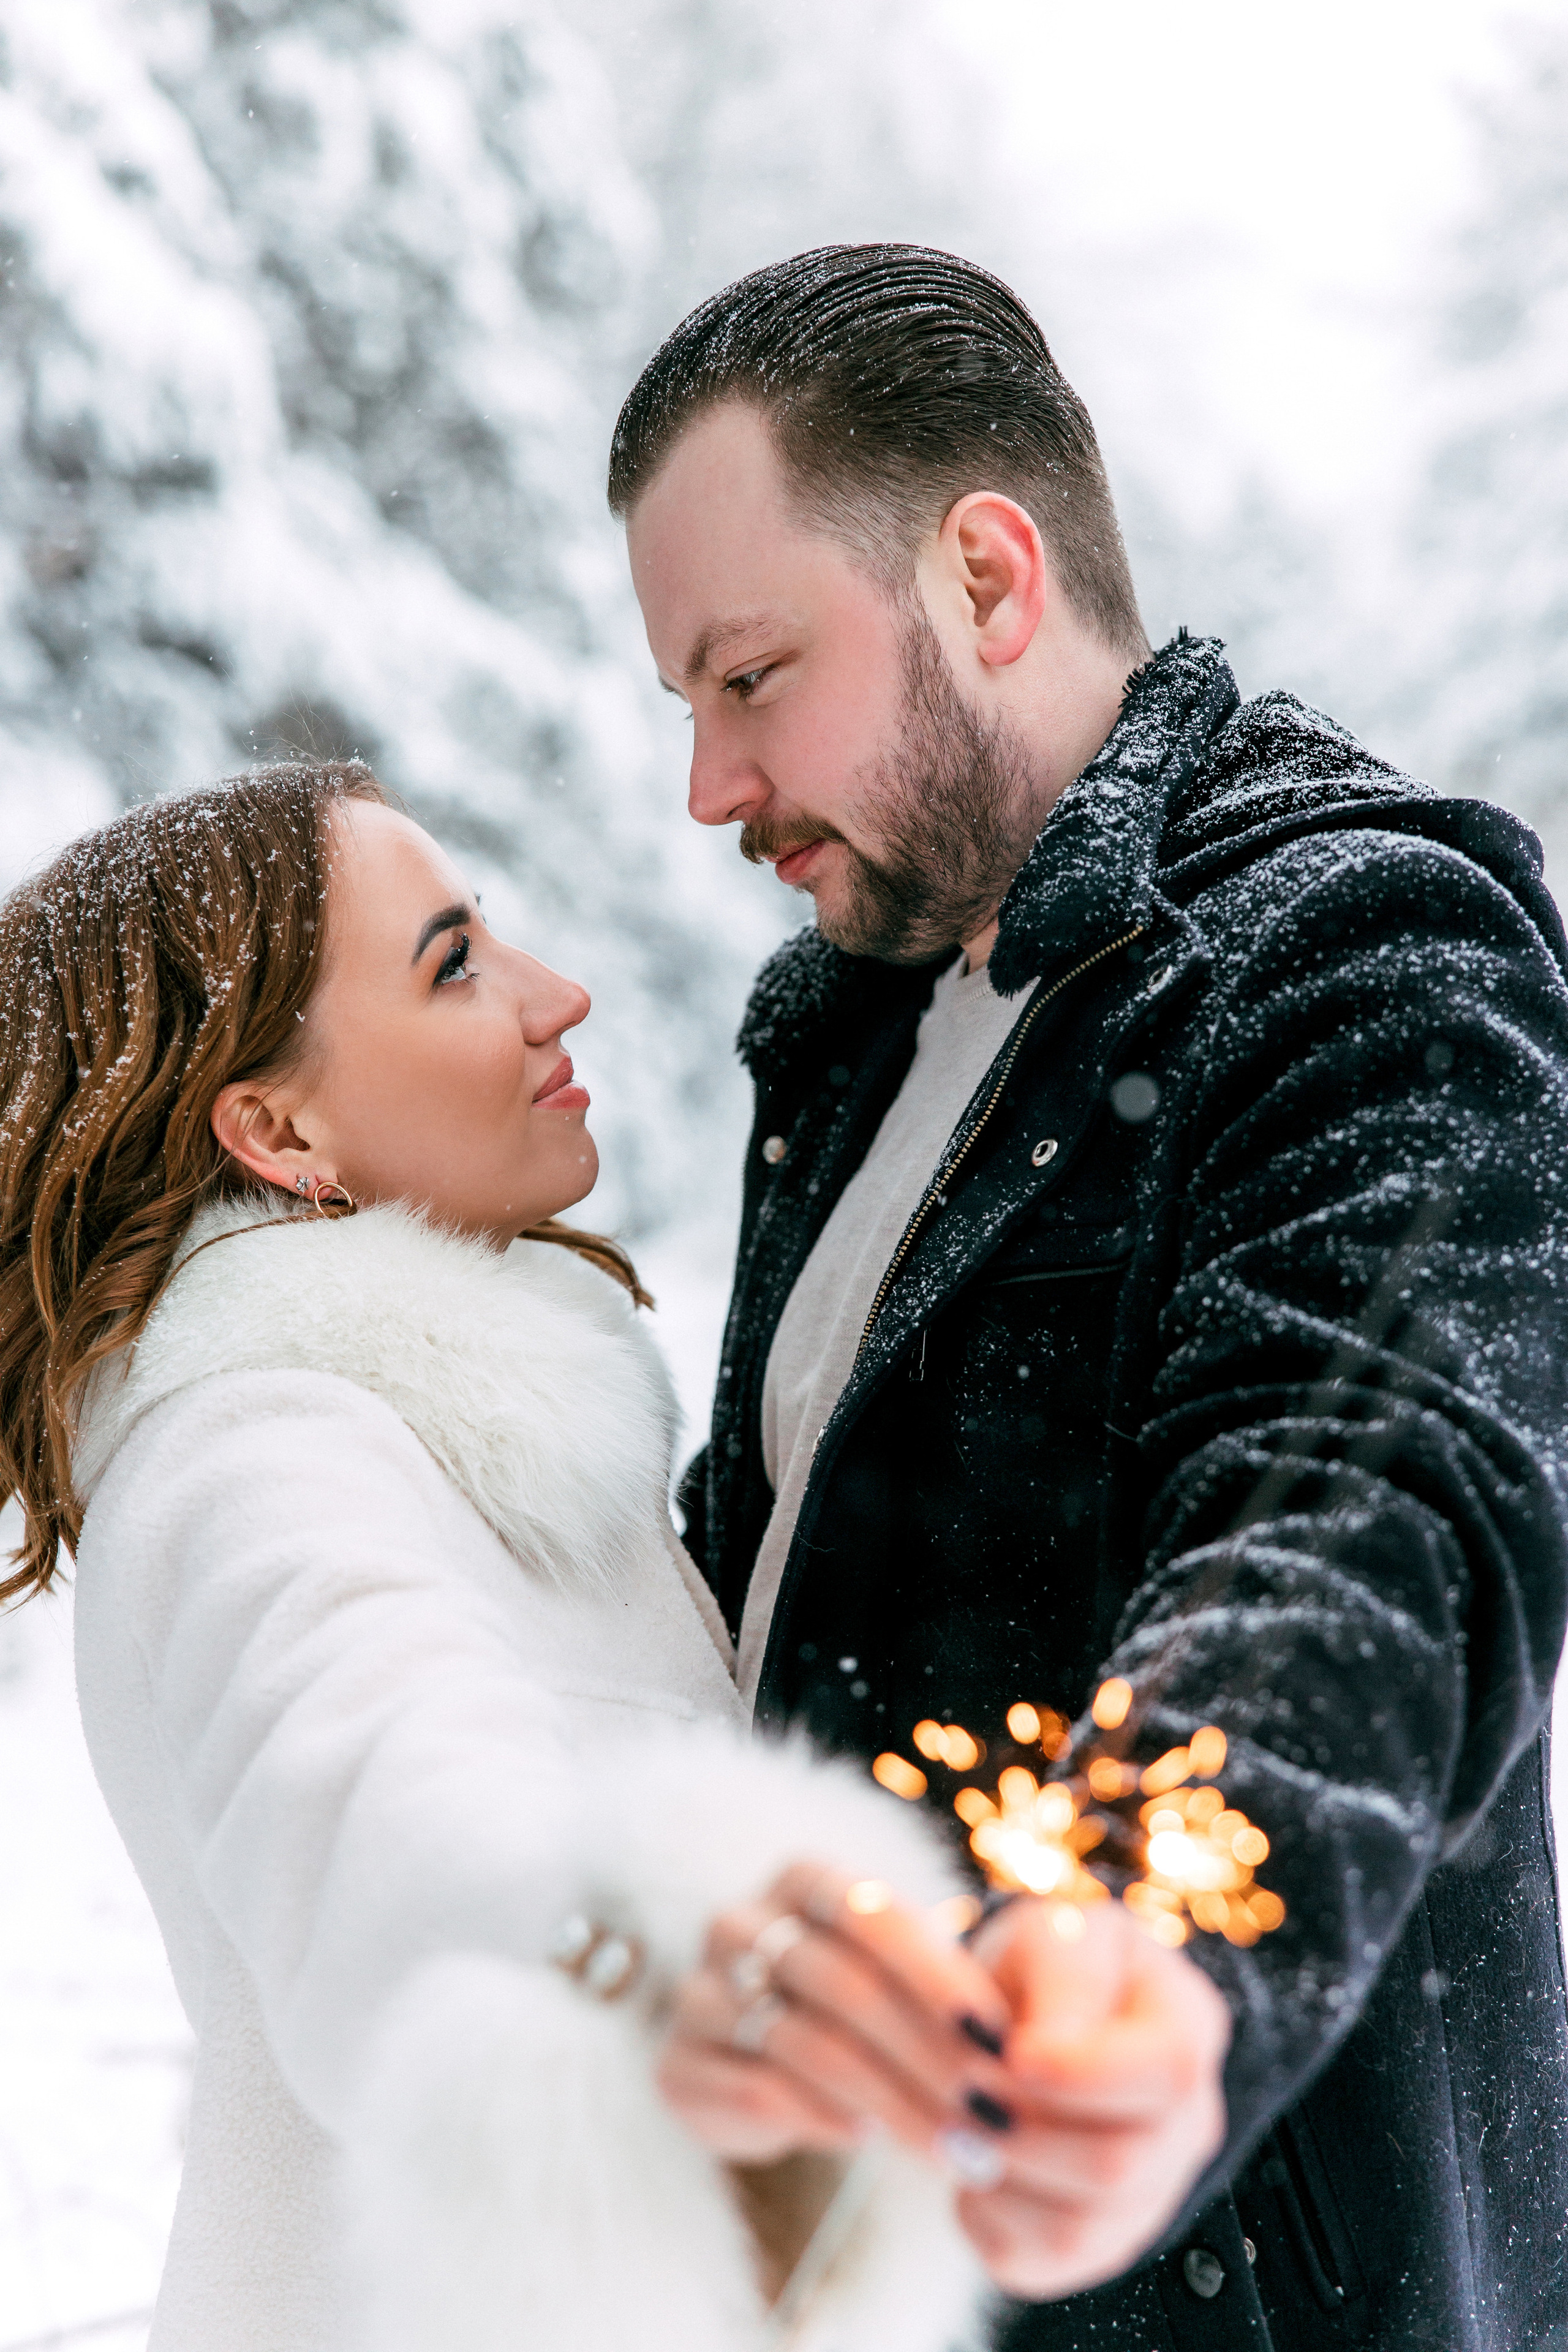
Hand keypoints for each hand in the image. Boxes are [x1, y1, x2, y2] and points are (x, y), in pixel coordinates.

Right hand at [657, 1861, 1016, 2165]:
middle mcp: (740, 1922)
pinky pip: (758, 2091)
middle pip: (843, 1985)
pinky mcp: (678, 2066)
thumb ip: (947, 1993)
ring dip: (893, 2103)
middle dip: (928, 2055)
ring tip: (954, 2148)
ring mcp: (699, 1992)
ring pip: (807, 2045)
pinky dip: (822, 2118)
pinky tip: (867, 2141)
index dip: (937, 1975)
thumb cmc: (861, 2008)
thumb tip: (1012, 2051)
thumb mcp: (905, 1979)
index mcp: (802, 1880)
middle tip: (992, 2115)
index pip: (871, 1913)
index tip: (999, 2040)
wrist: (762, 2061)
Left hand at [959, 1898, 1231, 2297]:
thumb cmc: (1048, 1963)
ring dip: (998, 2180)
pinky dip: (986, 2221)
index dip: (1085, 2073)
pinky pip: (1037, 2265)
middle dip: (1023, 2131)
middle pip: (1119, 2164)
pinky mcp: (1097, 2240)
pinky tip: (969, 2165)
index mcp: (1189, 2028)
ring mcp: (1150, 2191)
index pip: (1167, 2072)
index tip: (1014, 2051)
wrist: (1032, 2008)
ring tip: (955, 2126)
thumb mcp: (1056, 1936)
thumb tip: (1035, 2057)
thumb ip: (1059, 1982)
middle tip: (961, 2091)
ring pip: (1079, 2230)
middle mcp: (1187, 2122)